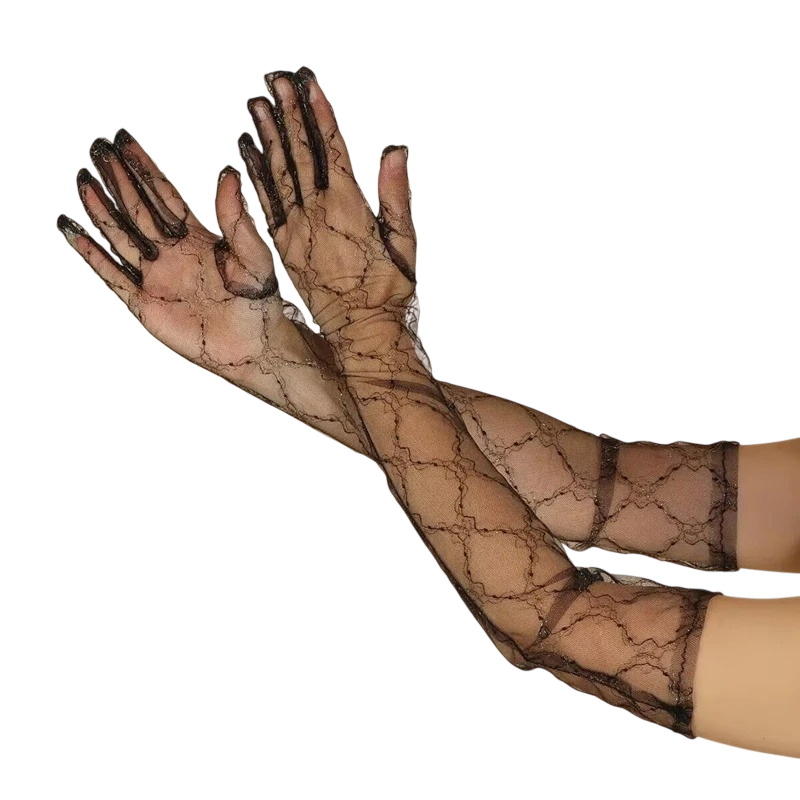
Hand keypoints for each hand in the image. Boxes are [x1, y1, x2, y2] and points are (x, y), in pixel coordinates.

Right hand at [57, 131, 367, 445]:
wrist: (254, 346)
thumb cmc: (260, 302)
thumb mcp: (253, 254)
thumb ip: (236, 217)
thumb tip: (227, 173)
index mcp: (197, 236)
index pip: (163, 194)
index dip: (143, 167)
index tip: (123, 139)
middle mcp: (172, 252)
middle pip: (137, 209)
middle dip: (118, 179)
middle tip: (96, 147)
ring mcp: (155, 276)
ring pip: (120, 235)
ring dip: (101, 209)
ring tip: (82, 179)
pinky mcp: (143, 302)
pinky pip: (111, 273)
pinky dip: (90, 252)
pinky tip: (71, 228)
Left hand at [239, 68, 421, 360]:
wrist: (362, 332)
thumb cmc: (391, 290)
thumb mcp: (405, 243)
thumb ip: (396, 195)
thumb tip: (394, 150)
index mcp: (348, 210)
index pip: (330, 151)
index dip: (317, 114)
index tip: (306, 82)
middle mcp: (316, 216)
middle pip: (299, 155)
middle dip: (287, 114)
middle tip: (275, 79)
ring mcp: (297, 231)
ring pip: (278, 174)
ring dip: (266, 136)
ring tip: (255, 103)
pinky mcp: (285, 247)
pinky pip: (266, 202)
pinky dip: (255, 174)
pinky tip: (246, 150)